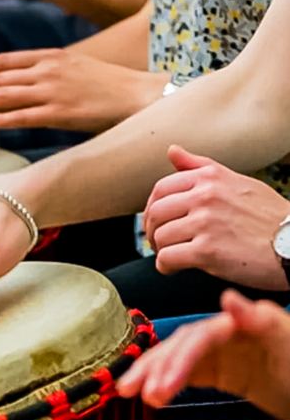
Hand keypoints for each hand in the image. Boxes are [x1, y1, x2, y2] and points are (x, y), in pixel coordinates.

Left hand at [0, 49, 165, 131]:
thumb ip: (48, 75)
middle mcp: (47, 70)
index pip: (4, 62)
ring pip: (3, 95)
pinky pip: (21, 116)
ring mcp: (52, 90)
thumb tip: (26, 86)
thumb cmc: (107, 87)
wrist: (137, 96)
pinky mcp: (59, 112)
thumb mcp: (74, 70)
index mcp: (50, 57)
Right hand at [118, 289, 289, 417]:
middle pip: (180, 346)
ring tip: (130, 392)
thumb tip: (228, 298)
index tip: (163, 379)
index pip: (199, 337)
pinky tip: (148, 393)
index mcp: (238, 323)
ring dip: (151, 375)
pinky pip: (183, 374)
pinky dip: (163, 382)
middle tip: (141, 391)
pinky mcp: (217, 370)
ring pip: (175, 359)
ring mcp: (219, 352)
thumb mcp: (285, 340)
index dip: (180, 357)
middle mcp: (223, 334)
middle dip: (157, 369)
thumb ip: (259, 319)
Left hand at [145, 146, 289, 290]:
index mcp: (210, 178)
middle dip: (152, 231)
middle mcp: (205, 196)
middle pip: (156, 214)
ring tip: (174, 256)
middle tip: (162, 243)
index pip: (160, 189)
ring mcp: (206, 223)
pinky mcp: (207, 251)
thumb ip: (201, 167)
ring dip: (161, 251)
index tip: (158, 222)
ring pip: (160, 237)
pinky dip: (166, 267)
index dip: (152, 209)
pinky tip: (175, 269)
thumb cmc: (267, 216)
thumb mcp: (237, 182)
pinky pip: (167, 258)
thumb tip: (171, 150)